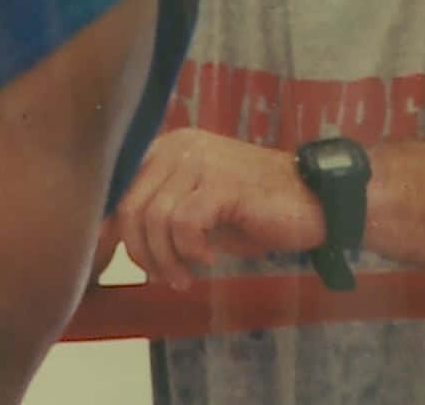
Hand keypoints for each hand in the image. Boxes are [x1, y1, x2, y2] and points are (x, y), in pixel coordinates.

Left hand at [112, 128, 325, 289]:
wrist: (318, 204)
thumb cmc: (255, 212)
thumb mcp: (198, 211)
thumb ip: (157, 215)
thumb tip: (106, 236)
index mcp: (166, 148)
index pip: (118, 187)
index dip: (109, 228)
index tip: (113, 260)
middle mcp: (178, 147)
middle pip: (130, 206)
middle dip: (140, 251)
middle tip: (163, 277)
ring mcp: (201, 161)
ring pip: (154, 218)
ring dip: (166, 258)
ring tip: (184, 277)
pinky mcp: (223, 183)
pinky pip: (184, 223)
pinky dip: (190, 250)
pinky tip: (209, 259)